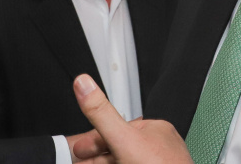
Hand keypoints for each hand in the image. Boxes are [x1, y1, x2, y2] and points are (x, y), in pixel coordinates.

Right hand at [69, 74, 191, 163]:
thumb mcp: (123, 139)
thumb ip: (102, 114)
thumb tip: (84, 83)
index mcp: (156, 130)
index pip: (118, 129)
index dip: (93, 140)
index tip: (79, 149)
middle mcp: (161, 149)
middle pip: (120, 148)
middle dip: (97, 156)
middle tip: (81, 162)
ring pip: (126, 160)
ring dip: (105, 163)